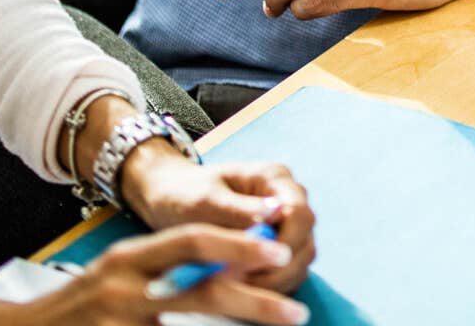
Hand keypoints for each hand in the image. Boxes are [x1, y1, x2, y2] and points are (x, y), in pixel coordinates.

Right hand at [12, 223, 306, 324]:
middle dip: (253, 302)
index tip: (279, 252)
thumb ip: (168, 271)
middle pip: (200, 293)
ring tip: (274, 324)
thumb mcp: (121, 277)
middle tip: (295, 312)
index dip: (240, 246)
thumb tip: (233, 273)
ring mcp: (117, 322)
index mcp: (130, 258)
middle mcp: (122, 289)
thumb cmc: (81, 308)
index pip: (193, 240)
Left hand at [121, 150, 315, 293]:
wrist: (170, 199)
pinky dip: (268, 288)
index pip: (300, 214)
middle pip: (304, 243)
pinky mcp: (275, 249)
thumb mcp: (204, 198)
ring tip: (235, 292)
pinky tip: (239, 294)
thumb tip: (275, 215)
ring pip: (298, 264)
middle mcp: (287, 201)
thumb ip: (238, 208)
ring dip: (273, 283)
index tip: (251, 264)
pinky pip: (285, 275)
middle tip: (240, 286)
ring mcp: (284, 227)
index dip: (284, 244)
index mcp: (274, 179)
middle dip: (277, 270)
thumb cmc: (184, 193)